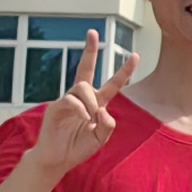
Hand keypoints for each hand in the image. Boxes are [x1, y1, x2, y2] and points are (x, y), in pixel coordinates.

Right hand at [16, 31, 127, 178]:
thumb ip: (107, 125)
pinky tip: (82, 119)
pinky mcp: (55, 107)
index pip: (113, 84)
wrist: (58, 159)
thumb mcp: (101, 138)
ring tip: (89, 120)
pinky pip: (70, 100)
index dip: (124, 70)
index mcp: (97, 103)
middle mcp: (82, 98)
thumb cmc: (78, 147)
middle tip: (93, 32)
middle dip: (89, 50)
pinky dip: (80, 109)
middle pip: (85, 68)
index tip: (135, 55)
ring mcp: (67, 100)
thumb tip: (102, 109)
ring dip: (90, 102)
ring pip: (82, 87)